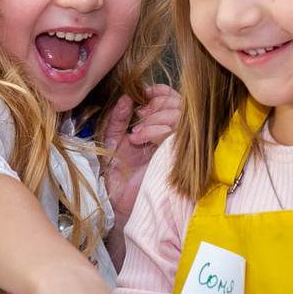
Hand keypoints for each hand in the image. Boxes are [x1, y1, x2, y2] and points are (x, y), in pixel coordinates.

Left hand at [102, 84, 181, 225]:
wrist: (118, 200)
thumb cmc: (117, 174)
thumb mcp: (113, 140)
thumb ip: (118, 119)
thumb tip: (126, 97)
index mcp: (160, 127)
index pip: (173, 101)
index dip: (161, 93)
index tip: (145, 93)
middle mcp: (172, 136)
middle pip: (179, 106)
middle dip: (158, 106)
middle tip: (140, 115)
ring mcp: (175, 147)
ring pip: (179, 119)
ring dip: (155, 119)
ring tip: (136, 132)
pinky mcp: (176, 159)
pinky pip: (174, 136)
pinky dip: (155, 131)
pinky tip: (139, 138)